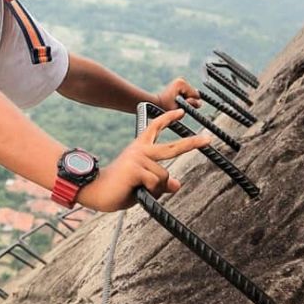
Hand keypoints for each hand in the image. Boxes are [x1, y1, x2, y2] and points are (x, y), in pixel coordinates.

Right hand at [77, 109, 210, 211]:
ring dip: (155, 188)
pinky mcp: (136, 168)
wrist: (95, 190)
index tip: (181, 112)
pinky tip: (134, 189)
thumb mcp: (142, 184)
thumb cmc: (118, 187)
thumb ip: (159, 183)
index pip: (155, 129)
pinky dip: (149, 191)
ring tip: (137, 189)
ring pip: (164, 176)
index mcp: (140, 149)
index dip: (168, 120)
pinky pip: (156, 183)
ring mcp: (138, 158)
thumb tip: (177, 185)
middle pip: (172, 147)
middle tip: (208, 139)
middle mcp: (140, 150)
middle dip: (192, 143)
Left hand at [152, 76, 200, 112]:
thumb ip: (191, 105)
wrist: (156, 104)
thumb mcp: (180, 108)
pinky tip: (176, 99)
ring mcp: (180, 80)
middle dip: (188, 100)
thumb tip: (199, 102)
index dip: (191, 103)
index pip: (196, 96)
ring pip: (191, 94)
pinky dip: (183, 97)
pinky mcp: (179, 83)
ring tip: (176, 102)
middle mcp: (181, 79)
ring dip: (186, 99)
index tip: (181, 104)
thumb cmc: (165, 107)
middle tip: (178, 104)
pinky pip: (188, 93)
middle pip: (194, 94)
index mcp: (181, 83)